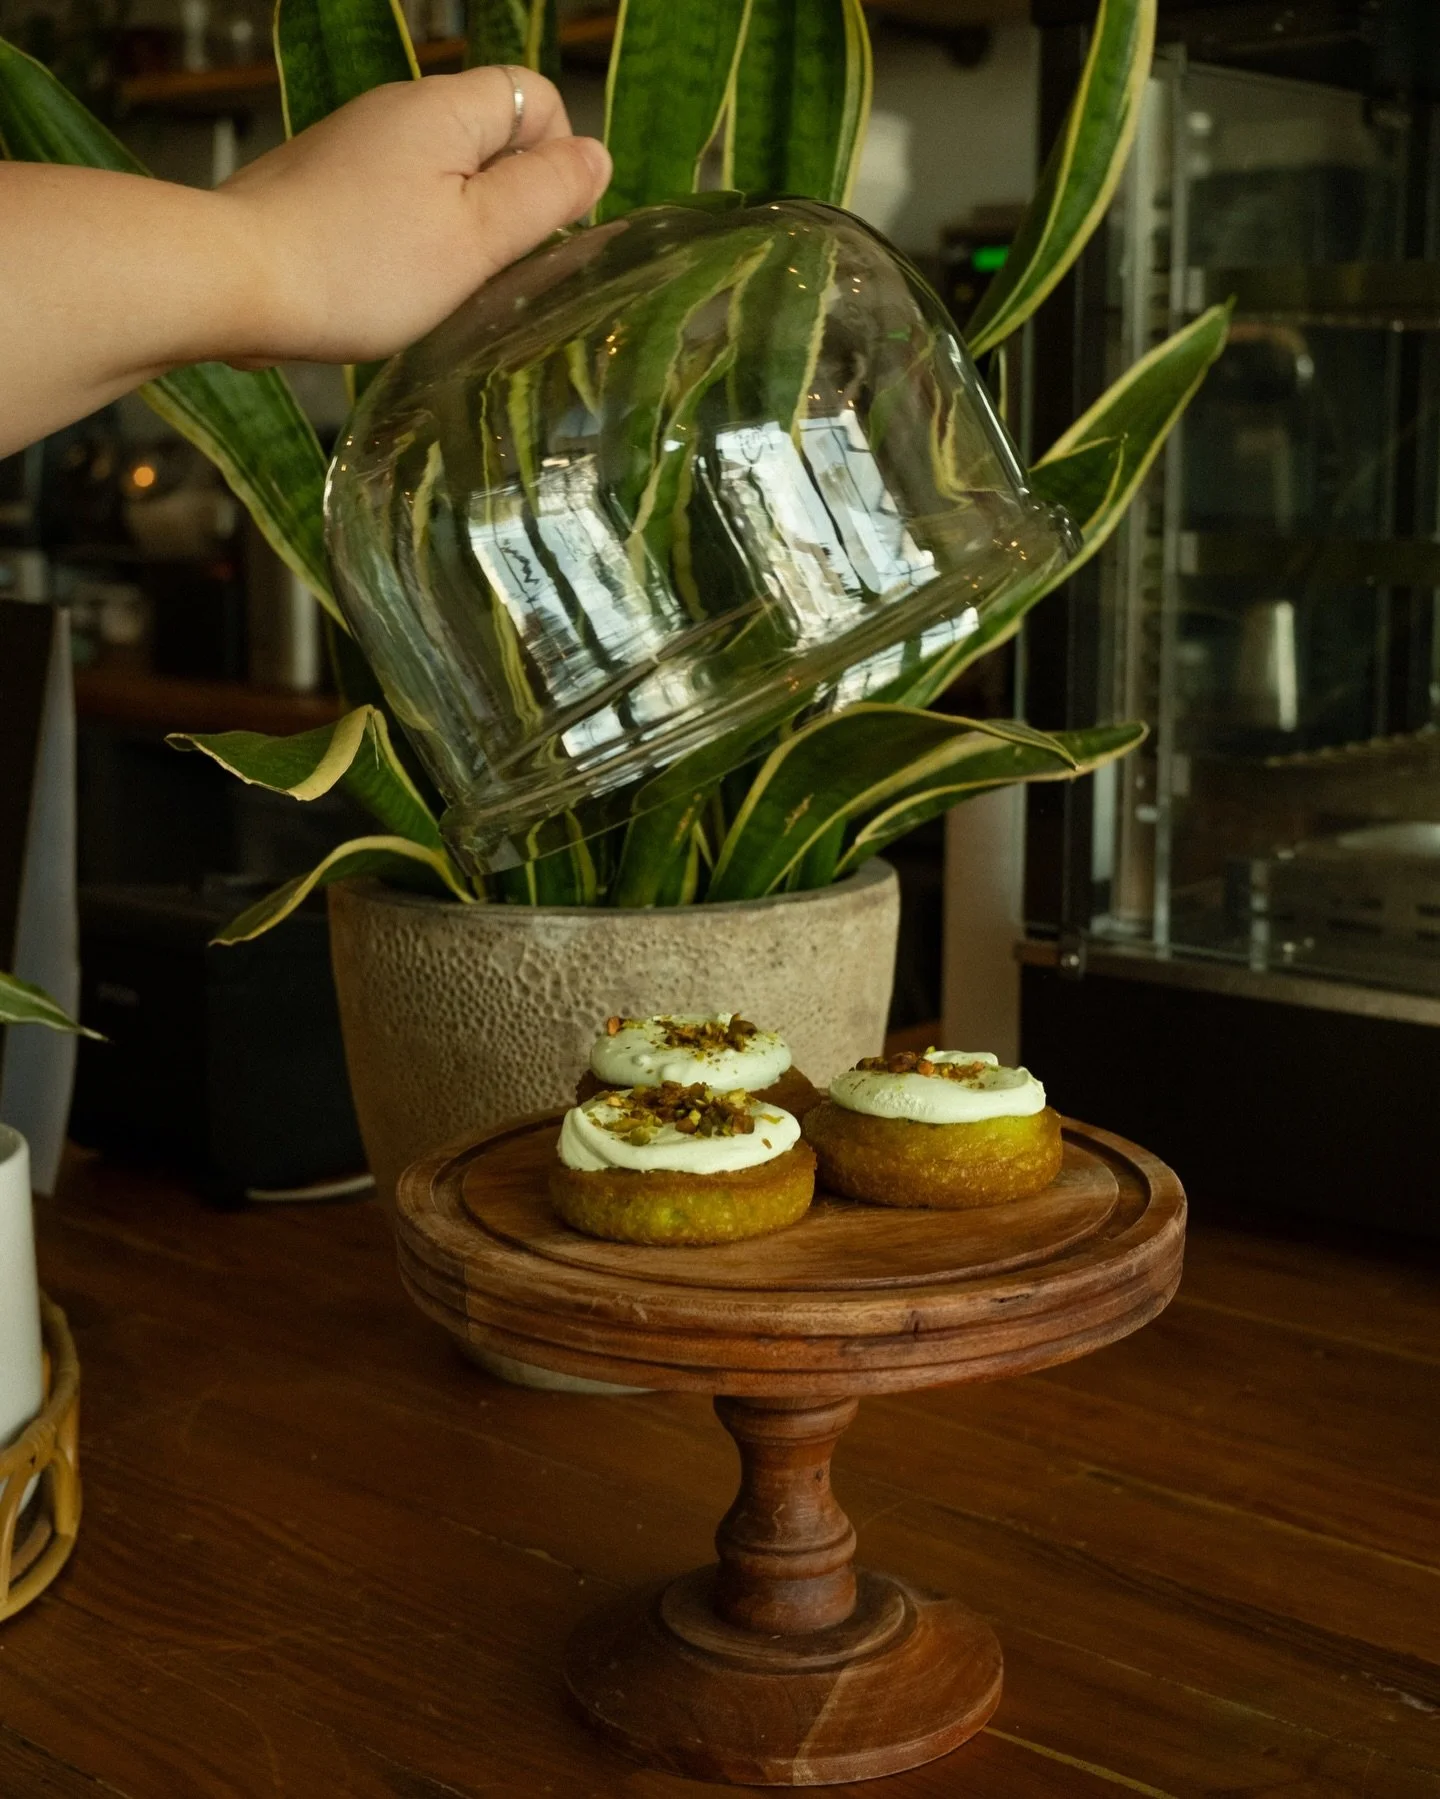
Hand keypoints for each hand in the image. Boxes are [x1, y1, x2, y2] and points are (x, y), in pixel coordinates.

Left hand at [218, 66, 611, 365]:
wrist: (233, 277)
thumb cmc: (361, 265)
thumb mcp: (476, 239)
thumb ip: (543, 194)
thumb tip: (595, 158)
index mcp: (445, 108)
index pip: (536, 98)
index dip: (557, 159)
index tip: (543, 229)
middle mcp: (399, 109)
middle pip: (491, 136)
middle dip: (508, 200)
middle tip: (491, 269)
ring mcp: (356, 144)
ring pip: (443, 172)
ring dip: (459, 225)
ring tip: (439, 283)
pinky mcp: (324, 182)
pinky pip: (397, 196)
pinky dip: (411, 236)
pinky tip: (391, 282)